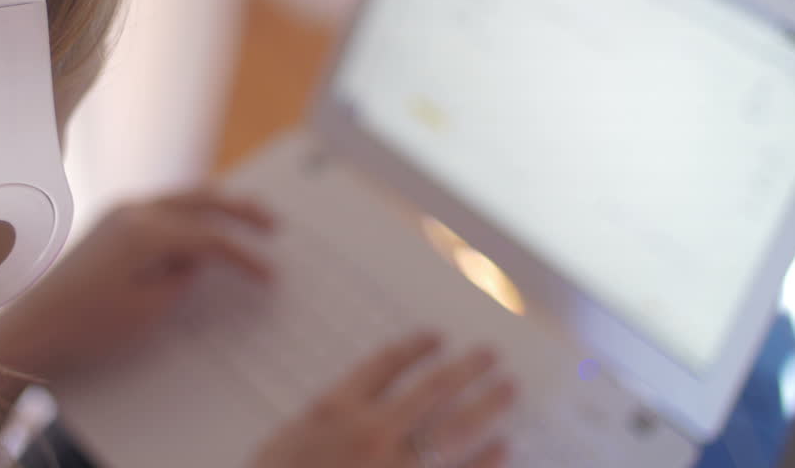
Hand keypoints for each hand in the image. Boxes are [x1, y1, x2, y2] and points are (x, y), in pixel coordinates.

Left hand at [0, 191, 272, 382]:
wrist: (33, 329)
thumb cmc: (87, 325)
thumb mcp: (148, 308)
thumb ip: (181, 277)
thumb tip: (197, 259)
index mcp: (146, 232)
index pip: (211, 238)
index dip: (244, 256)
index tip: (269, 275)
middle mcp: (134, 210)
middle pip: (200, 199)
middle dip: (239, 209)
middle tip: (271, 222)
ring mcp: (119, 213)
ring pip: (180, 197)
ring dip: (214, 205)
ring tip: (244, 217)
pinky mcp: (110, 223)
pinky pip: (161, 208)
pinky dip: (189, 213)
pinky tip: (201, 227)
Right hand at [250, 334, 513, 467]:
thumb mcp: (286, 443)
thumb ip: (324, 422)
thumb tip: (354, 408)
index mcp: (336, 410)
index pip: (384, 364)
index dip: (414, 347)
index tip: (435, 337)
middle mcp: (373, 432)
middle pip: (432, 389)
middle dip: (466, 368)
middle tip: (490, 354)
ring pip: (456, 430)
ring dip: (488, 406)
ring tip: (508, 389)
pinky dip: (487, 462)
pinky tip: (503, 449)